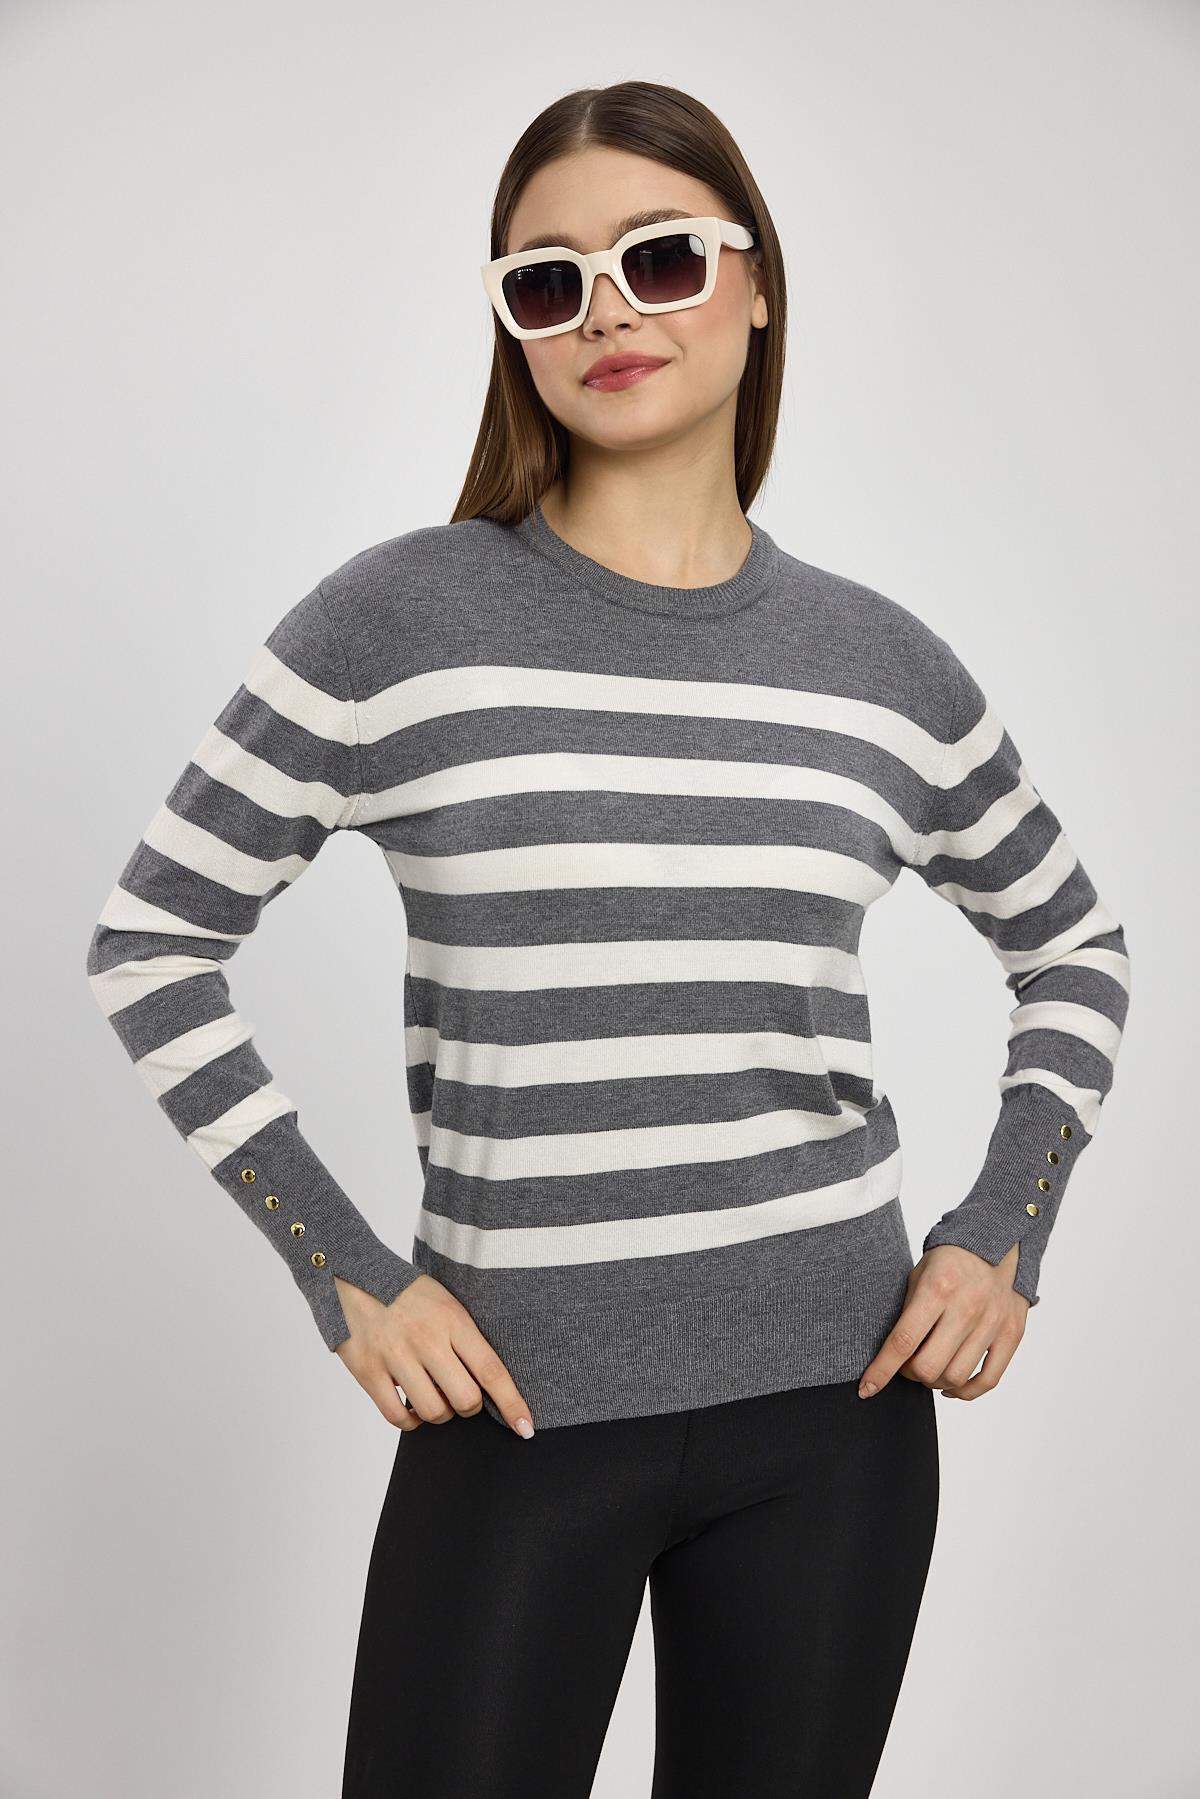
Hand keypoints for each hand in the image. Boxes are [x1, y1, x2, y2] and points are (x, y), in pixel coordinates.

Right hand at [333, 1273, 535, 1437]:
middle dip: (469, 1407)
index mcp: (452, 1319)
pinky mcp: (368, 1370)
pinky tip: (411, 1409)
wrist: (351, 1275)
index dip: (512, 1404)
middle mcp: (426, 1338)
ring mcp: (395, 1356)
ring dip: (440, 1414)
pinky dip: (410, 1422)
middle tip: (461, 1397)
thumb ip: (465, 1337)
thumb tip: (487, 1382)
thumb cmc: (406, 1293)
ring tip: (433, 1397)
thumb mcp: (445, 1302)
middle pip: (466, 1399)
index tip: (526, 1428)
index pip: (491, 1370)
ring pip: (433, 1412)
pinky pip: (397, 1416)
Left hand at [857, 1242, 1031, 1402]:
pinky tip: (952, 1386)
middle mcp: (966, 1309)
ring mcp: (992, 1323)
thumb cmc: (950, 1261)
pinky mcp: (1011, 1334)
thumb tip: (891, 1354)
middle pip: (929, 1368)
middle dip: (909, 1374)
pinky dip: (966, 1392)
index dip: (881, 1371)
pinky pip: (988, 1380)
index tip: (866, 1388)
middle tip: (907, 1365)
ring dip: (935, 1383)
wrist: (999, 1243)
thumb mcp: (918, 1275)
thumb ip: (907, 1313)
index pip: (902, 1342)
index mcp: (937, 1290)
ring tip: (930, 1369)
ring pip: (956, 1378)